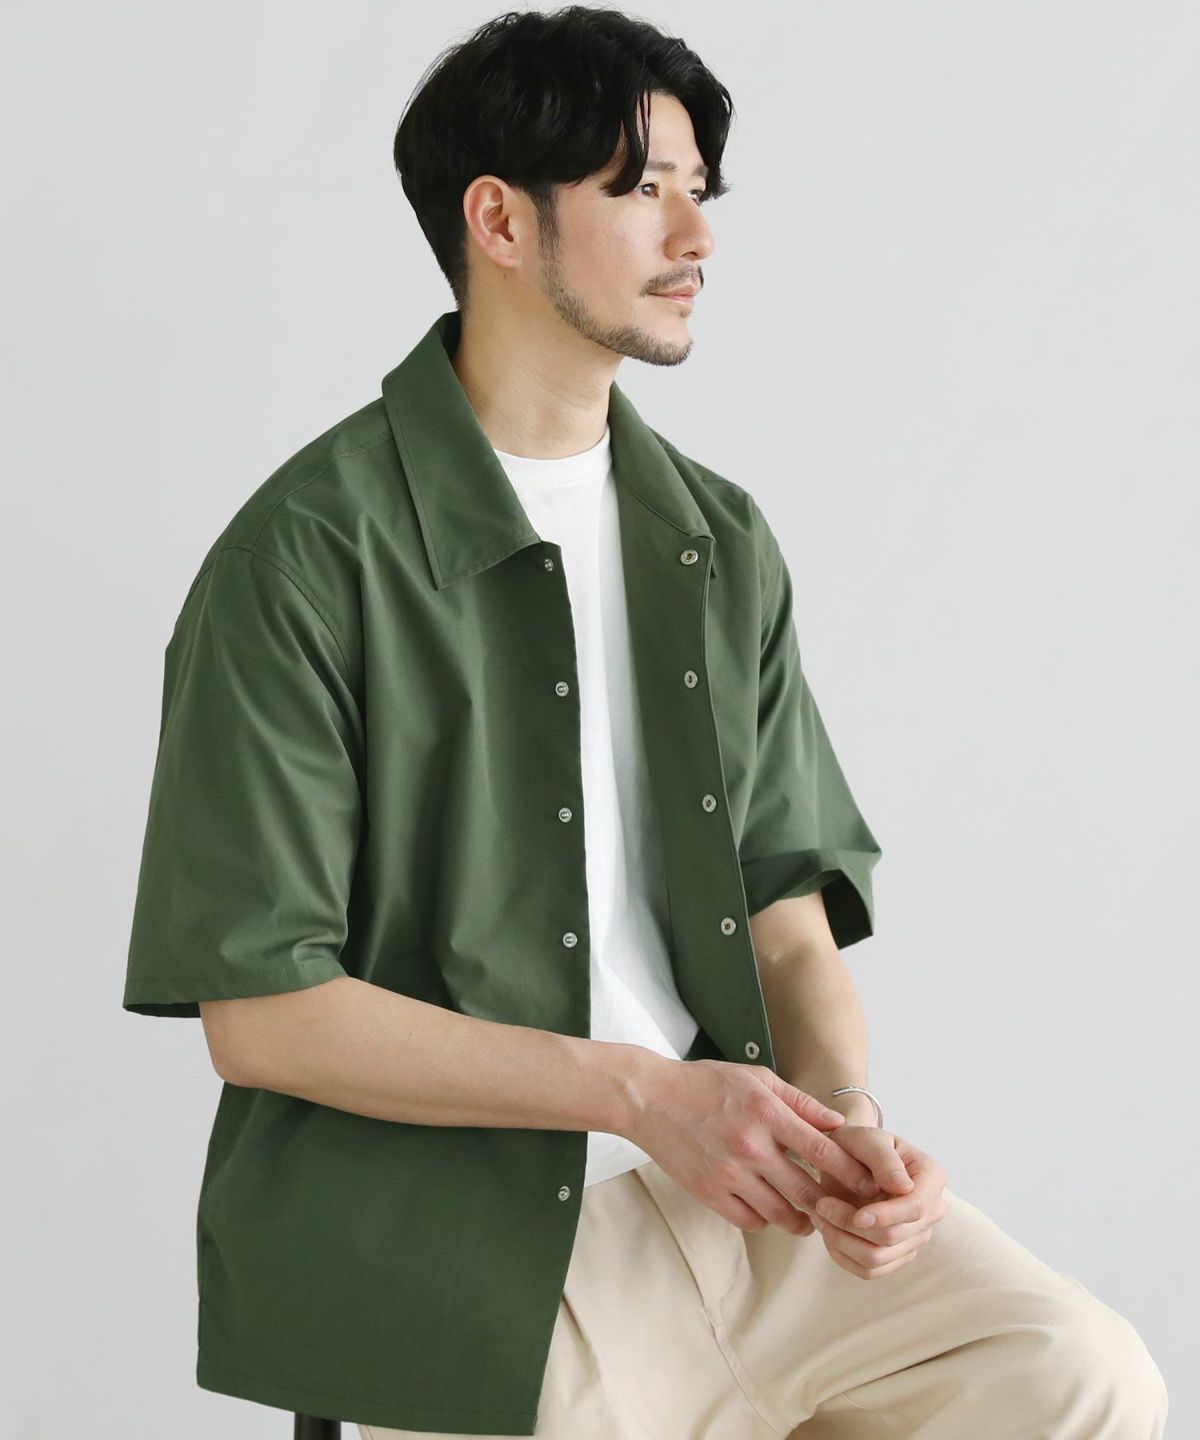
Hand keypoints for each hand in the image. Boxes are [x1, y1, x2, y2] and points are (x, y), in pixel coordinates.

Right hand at [626, 1057, 879, 1233]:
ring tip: (809, 1214)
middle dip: (832, 1205)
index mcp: (766, 1113)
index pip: (821, 1150)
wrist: (650, 1098)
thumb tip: (838, 1125)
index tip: (867, 1184)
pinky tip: (770, 1207)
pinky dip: (766, 1219)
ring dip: (802, 1219)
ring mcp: (728, 1173)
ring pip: (782, 1214)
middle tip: (843, 1208)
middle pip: (807, 1192)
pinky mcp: (708, 1193)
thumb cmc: (705, 1083)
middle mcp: (750, 1146)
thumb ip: (799, 1102)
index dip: (850, 1172)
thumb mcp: (756, 1078)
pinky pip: (750, 1221)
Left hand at [807, 1125, 947, 1278]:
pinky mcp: (896, 1254)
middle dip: (851, 1225)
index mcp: (931, 1177)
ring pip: (878, 1258)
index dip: (886, 1217)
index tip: (857, 1217)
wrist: (846, 1158)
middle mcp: (931, 1210)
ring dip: (841, 1241)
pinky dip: (843, 1255)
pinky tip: (828, 1232)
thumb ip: (883, 1158)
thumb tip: (904, 1187)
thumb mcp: (865, 1139)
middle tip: (820, 1207)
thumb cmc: (857, 1144)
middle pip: (893, 1236)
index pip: (914, 1208)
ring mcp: (915, 1236)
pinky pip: (869, 1270)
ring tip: (819, 1216)